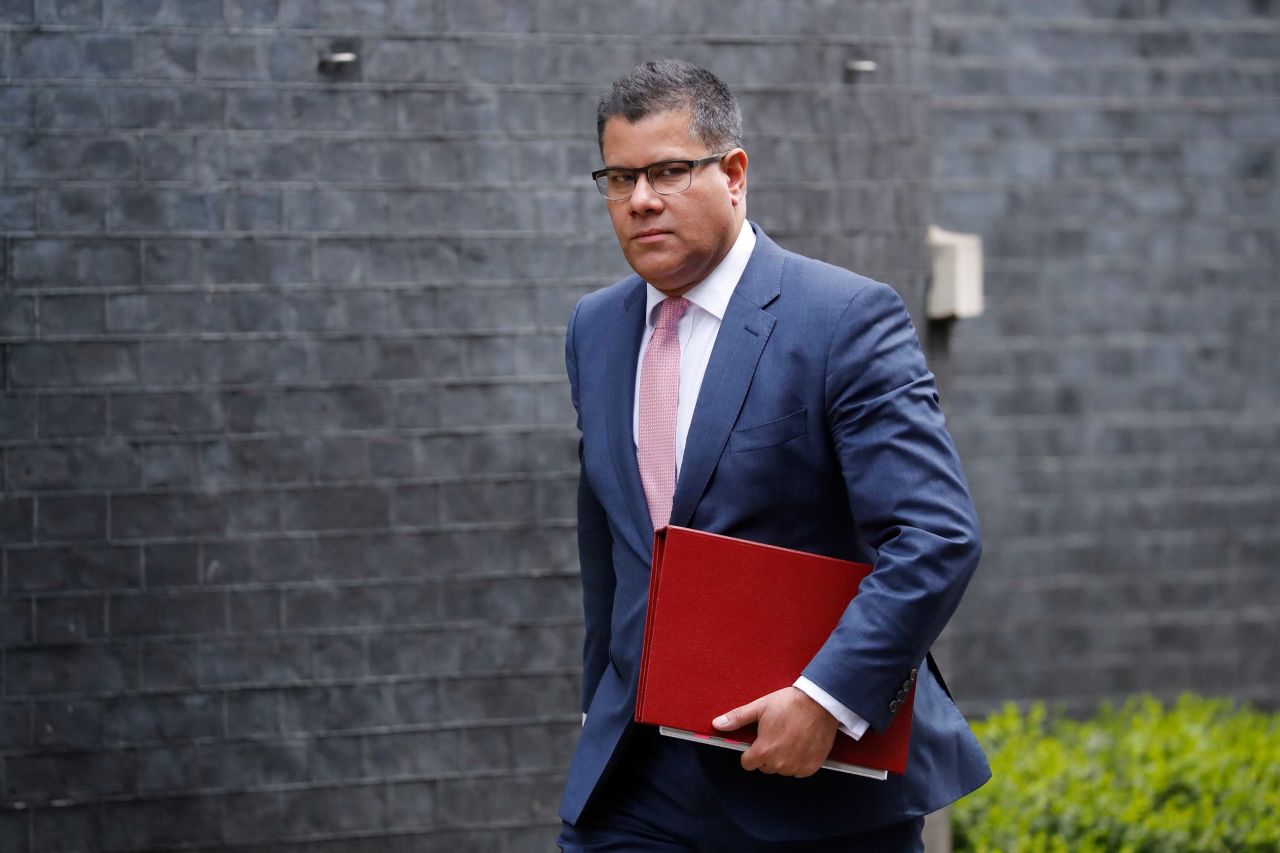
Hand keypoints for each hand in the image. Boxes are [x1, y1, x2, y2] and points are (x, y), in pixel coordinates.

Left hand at [712, 686, 838, 777]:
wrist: (819, 702)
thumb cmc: (789, 703)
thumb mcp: (760, 707)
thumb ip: (737, 718)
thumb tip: (717, 724)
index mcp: (764, 750)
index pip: (748, 763)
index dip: (751, 752)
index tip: (759, 741)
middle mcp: (780, 763)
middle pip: (765, 766)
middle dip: (767, 754)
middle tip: (776, 735)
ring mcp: (797, 766)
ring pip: (782, 769)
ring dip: (783, 758)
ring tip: (790, 738)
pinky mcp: (811, 767)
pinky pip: (798, 771)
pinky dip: (798, 761)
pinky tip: (801, 744)